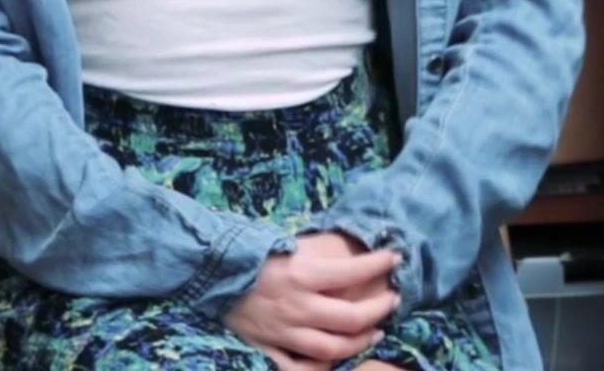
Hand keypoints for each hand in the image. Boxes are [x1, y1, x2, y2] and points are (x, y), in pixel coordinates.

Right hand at [226, 234, 399, 365]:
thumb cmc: (249, 252)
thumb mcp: (286, 244)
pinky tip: (335, 361)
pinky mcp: (267, 348)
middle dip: (380, 309)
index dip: (380, 264)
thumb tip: (350, 249)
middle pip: (352, 319)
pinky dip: (320, 369)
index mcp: (302, 274)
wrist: (208, 271)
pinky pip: (298, 369)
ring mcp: (283, 332)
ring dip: (360, 342)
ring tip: (375, 332)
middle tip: (393, 300)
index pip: (354, 272)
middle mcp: (297, 306)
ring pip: (333, 349)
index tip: (395, 258)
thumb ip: (317, 254)